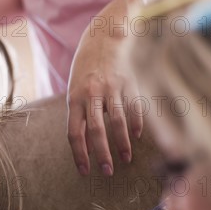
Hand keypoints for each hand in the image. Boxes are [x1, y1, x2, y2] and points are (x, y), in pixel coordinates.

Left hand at [67, 58, 142, 176]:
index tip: (85, 171)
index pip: (75, 133)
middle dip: (102, 154)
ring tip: (125, 159)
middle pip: (97, 131)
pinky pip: (134, 109)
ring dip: (122, 144)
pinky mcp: (129, 83)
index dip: (79, 154)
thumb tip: (86, 145)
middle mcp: (92, 95)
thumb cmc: (85, 70)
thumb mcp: (75, 90)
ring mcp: (112, 89)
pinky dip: (136, 125)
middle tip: (107, 171)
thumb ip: (80, 114)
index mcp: (74, 99)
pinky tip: (136, 137)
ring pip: (118, 122)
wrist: (103, 38)